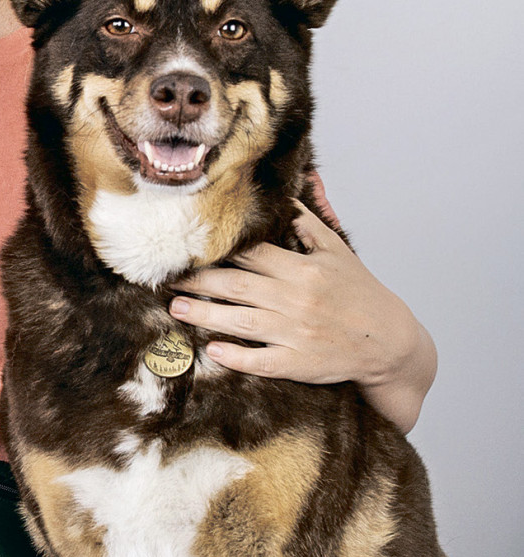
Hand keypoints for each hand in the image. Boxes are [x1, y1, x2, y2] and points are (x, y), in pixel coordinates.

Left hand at [169, 173, 436, 430]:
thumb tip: (288, 192)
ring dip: (204, 314)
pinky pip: (261, 361)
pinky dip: (235, 356)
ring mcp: (296, 334)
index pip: (251, 255)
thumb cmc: (360, 293)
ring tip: (176, 307)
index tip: (187, 247)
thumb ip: (309, 223)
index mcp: (303, 270)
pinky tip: (212, 350)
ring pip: (240, 322)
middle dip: (197, 280)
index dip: (217, 251)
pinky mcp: (299, 363)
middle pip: (236, 286)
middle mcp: (297, 300)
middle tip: (167, 278)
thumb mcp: (338, 252)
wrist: (390, 342)